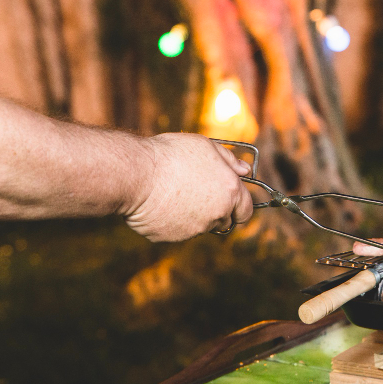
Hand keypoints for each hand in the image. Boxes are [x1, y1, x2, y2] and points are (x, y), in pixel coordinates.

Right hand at [123, 133, 253, 241]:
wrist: (136, 174)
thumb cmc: (171, 155)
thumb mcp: (205, 146)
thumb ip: (229, 159)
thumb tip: (245, 170)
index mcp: (230, 191)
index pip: (246, 211)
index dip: (238, 206)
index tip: (229, 201)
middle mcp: (217, 214)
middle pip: (224, 221)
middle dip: (216, 212)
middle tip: (197, 193)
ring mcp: (195, 229)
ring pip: (200, 226)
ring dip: (193, 215)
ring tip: (174, 193)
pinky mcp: (173, 238)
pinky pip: (176, 231)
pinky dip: (172, 222)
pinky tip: (160, 204)